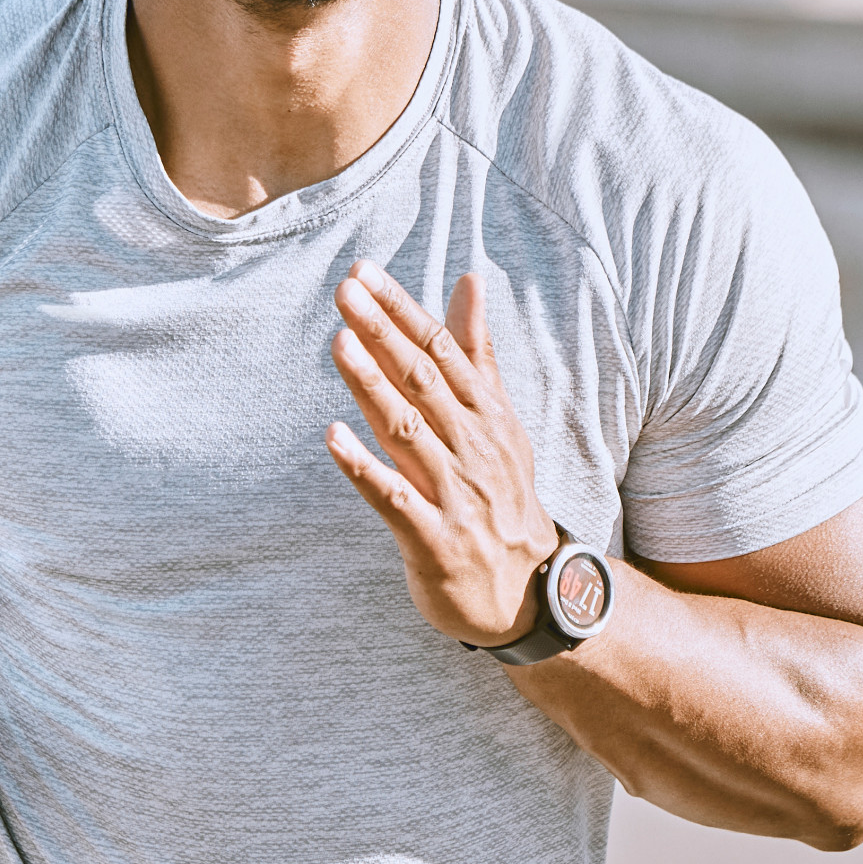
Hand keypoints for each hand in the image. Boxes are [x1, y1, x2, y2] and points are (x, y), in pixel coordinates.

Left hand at [326, 265, 562, 647]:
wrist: (529, 590)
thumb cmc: (500, 495)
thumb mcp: (498, 420)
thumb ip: (476, 353)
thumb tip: (469, 281)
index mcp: (486, 414)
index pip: (441, 350)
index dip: (402, 310)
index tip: (364, 273)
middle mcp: (472, 446)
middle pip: (422, 380)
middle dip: (383, 333)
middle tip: (345, 292)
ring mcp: (454, 493)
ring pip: (408, 430)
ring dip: (372, 386)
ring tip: (340, 344)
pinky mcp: (433, 539)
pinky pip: (394, 499)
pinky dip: (364, 468)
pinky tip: (333, 438)